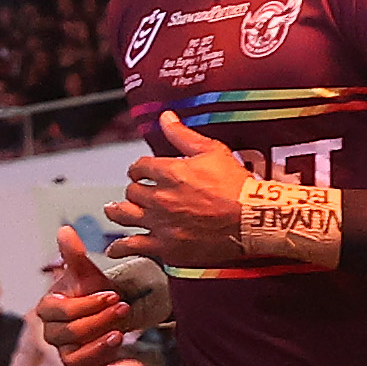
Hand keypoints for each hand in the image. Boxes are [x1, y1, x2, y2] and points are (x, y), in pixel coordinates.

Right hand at [37, 223, 171, 365]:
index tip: (112, 294)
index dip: (85, 305)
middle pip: (67, 335)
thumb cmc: (92, 289)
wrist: (106, 309)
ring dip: (96, 350)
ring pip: (73, 361)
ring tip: (120, 336)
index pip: (59, 312)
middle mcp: (53, 335)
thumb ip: (74, 254)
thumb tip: (65, 230)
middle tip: (123, 307)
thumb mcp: (87, 272)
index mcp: (48, 310)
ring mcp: (67, 353)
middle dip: (96, 322)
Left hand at [116, 113, 249, 266]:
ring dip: (117, 211)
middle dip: (134, 189)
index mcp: (169, 172)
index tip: (141, 172)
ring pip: (123, 215)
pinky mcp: (165, 247)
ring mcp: (160, 223)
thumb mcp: (212, 152)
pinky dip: (120, 247)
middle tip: (137, 193)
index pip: (139, 167)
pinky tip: (114, 248)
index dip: (139, 169)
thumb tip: (165, 117)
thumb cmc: (236, 184)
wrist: (252, 219)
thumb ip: (183, 135)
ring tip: (114, 210)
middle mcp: (159, 198)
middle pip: (131, 191)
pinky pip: (133, 246)